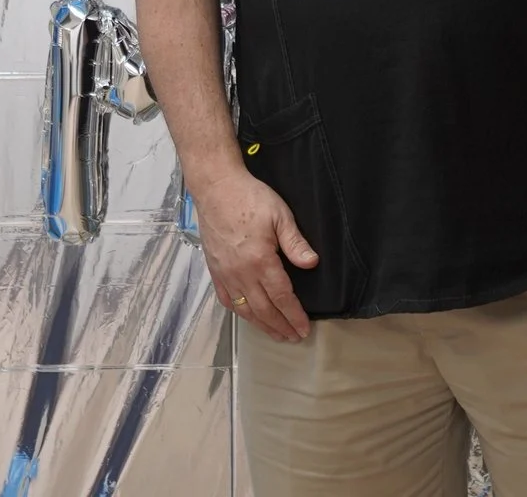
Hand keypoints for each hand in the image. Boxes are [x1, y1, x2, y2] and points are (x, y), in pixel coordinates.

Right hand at [191, 170, 317, 342]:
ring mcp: (225, 274)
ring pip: (245, 309)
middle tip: (294, 337)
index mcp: (260, 261)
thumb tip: (312, 263)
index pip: (281, 297)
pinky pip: (227, 299)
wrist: (216, 188)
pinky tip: (248, 317)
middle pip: (264, 309)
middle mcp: (241, 273)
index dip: (294, 315)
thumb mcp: (280, 215)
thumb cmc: (249, 198)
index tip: (304, 328)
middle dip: (281, 326)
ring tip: (276, 334)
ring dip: (262, 325)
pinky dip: (240, 312)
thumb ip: (295, 243)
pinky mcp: (214, 270)